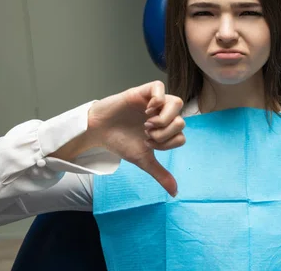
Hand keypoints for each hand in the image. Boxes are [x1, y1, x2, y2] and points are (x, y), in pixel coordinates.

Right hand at [87, 80, 184, 195]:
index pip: (181, 136)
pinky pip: (159, 87)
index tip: (148, 144)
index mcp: (166, 129)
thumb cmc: (121, 142)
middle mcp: (163, 114)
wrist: (98, 132)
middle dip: (164, 134)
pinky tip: (145, 110)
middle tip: (146, 134)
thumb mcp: (143, 160)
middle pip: (182, 121)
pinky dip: (157, 100)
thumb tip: (175, 193)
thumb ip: (160, 173)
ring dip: (164, 118)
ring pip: (177, 102)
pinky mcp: (142, 91)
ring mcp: (154, 102)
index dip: (167, 145)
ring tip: (147, 123)